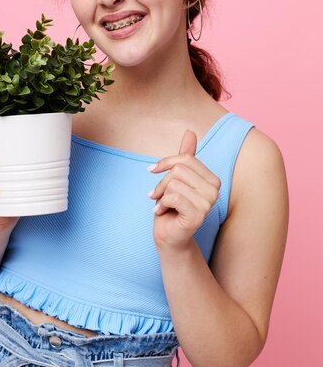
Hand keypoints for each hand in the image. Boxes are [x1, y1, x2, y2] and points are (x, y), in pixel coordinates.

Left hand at [148, 130, 220, 249]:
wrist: (169, 235)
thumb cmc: (172, 207)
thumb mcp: (176, 179)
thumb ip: (185, 157)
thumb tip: (190, 132)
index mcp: (212, 179)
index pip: (186, 159)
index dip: (165, 163)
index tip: (152, 170)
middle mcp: (215, 190)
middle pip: (178, 171)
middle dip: (162, 183)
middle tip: (157, 195)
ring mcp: (208, 203)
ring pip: (174, 184)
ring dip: (161, 195)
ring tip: (162, 205)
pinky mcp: (198, 215)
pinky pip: (174, 197)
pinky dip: (162, 203)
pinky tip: (162, 212)